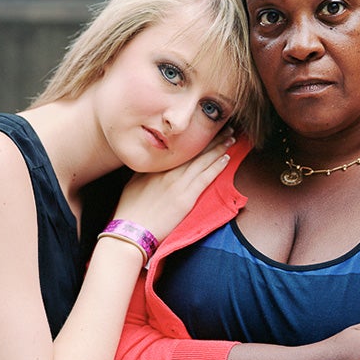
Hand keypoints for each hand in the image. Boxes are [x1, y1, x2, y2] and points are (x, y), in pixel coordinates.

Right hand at [113, 130, 234, 241]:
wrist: (131, 231)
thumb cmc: (129, 209)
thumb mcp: (133, 182)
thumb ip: (148, 170)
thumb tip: (156, 161)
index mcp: (156, 167)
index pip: (180, 148)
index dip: (195, 137)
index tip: (205, 128)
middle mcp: (168, 172)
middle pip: (194, 151)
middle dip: (211, 138)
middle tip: (225, 127)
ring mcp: (178, 184)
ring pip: (202, 161)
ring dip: (218, 148)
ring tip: (231, 138)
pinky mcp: (186, 198)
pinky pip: (205, 178)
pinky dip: (216, 167)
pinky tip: (226, 158)